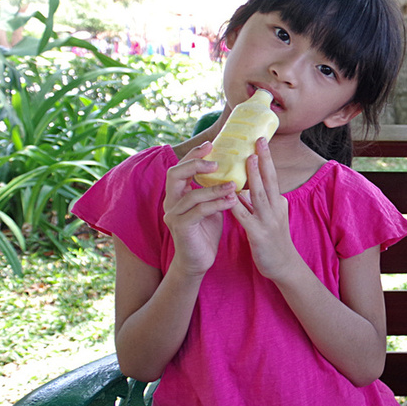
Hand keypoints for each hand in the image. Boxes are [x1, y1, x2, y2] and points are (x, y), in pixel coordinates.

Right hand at [162, 141, 237, 275]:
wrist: (199, 260)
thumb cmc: (206, 232)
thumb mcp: (211, 206)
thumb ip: (215, 190)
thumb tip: (233, 170)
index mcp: (178, 194)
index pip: (180, 168)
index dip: (193, 155)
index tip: (210, 145)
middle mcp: (171, 202)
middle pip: (175, 174)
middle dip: (195, 164)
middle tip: (216, 162)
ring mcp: (173, 215)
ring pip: (191, 194)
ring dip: (215, 188)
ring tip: (234, 185)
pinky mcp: (181, 227)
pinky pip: (199, 211)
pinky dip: (217, 204)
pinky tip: (231, 201)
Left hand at [229, 138, 301, 280]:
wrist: (285, 267)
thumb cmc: (276, 242)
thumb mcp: (274, 217)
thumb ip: (263, 202)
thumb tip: (250, 188)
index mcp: (278, 203)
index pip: (272, 177)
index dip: (267, 159)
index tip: (261, 141)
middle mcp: (275, 208)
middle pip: (269, 179)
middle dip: (264, 159)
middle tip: (259, 140)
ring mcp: (267, 221)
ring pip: (259, 193)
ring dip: (254, 175)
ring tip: (249, 158)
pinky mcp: (258, 234)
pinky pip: (244, 216)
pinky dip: (236, 204)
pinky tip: (229, 194)